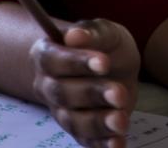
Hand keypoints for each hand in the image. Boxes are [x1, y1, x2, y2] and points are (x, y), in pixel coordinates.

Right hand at [30, 18, 139, 147]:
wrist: (115, 64)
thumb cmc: (103, 44)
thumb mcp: (104, 32)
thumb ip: (91, 33)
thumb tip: (74, 35)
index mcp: (46, 55)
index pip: (52, 60)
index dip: (75, 62)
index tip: (103, 62)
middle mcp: (48, 85)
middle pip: (62, 93)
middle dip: (91, 93)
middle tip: (119, 92)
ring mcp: (62, 111)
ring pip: (73, 121)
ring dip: (98, 123)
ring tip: (121, 120)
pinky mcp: (80, 130)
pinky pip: (87, 140)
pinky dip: (102, 145)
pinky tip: (118, 143)